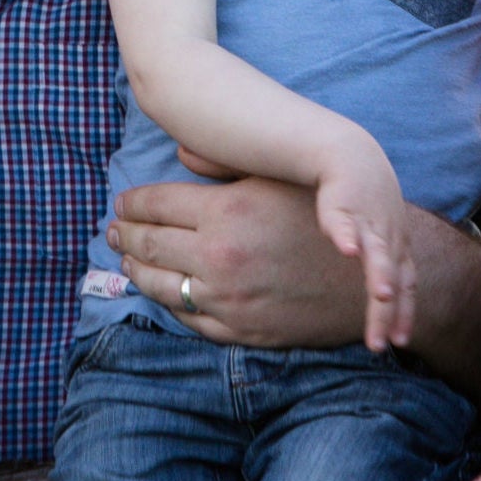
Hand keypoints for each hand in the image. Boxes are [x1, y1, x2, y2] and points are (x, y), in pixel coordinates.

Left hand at [107, 150, 370, 350]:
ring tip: (126, 259)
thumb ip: (224, 165)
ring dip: (135, 270)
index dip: (132, 203)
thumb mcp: (277, 180)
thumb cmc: (323, 220)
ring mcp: (226, 298)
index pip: (155, 204)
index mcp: (227, 211)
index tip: (121, 202)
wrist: (368, 282)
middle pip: (149, 244)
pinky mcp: (237, 330)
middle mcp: (220, 256)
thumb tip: (179, 150)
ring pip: (159, 285)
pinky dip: (166, 302)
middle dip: (124, 235)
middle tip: (112, 230)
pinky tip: (159, 290)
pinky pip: (185, 317)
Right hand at [314, 140, 416, 351]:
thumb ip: (384, 268)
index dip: (404, 314)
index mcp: (398, 248)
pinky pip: (345, 221)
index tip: (400, 343)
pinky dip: (347, 235)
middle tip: (381, 344)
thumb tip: (386, 304)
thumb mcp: (383, 237)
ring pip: (377, 251)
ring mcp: (368, 221)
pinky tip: (346, 250)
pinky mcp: (342, 204)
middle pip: (393, 279)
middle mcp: (388, 238)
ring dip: (380, 273)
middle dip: (388, 312)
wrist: (352, 157)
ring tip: (381, 296)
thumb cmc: (369, 204)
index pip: (407, 286)